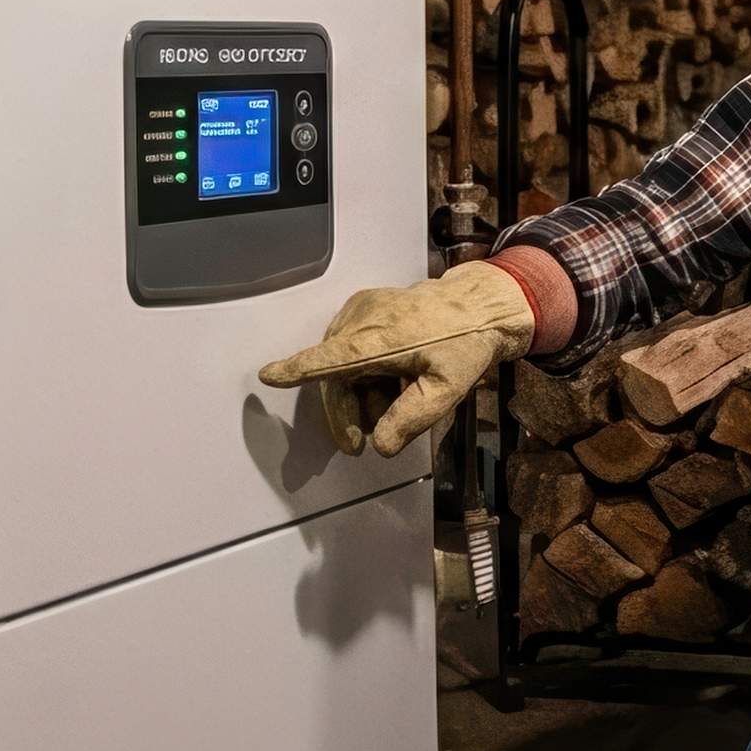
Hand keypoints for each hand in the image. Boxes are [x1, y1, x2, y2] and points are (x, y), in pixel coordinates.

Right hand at [258, 260, 533, 457]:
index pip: (332, 358)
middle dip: (344, 414)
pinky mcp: (366, 308)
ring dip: (357, 396)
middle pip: (335, 374)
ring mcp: (362, 310)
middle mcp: (362, 319)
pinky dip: (363, 375)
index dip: (299, 369)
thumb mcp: (449, 387)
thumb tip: (379, 446)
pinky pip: (351, 348)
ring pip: (342, 364)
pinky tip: (389, 390)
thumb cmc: (465, 342)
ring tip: (385, 414)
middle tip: (357, 446)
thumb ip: (412, 417)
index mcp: (378, 337)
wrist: (481, 304)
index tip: (269, 376)